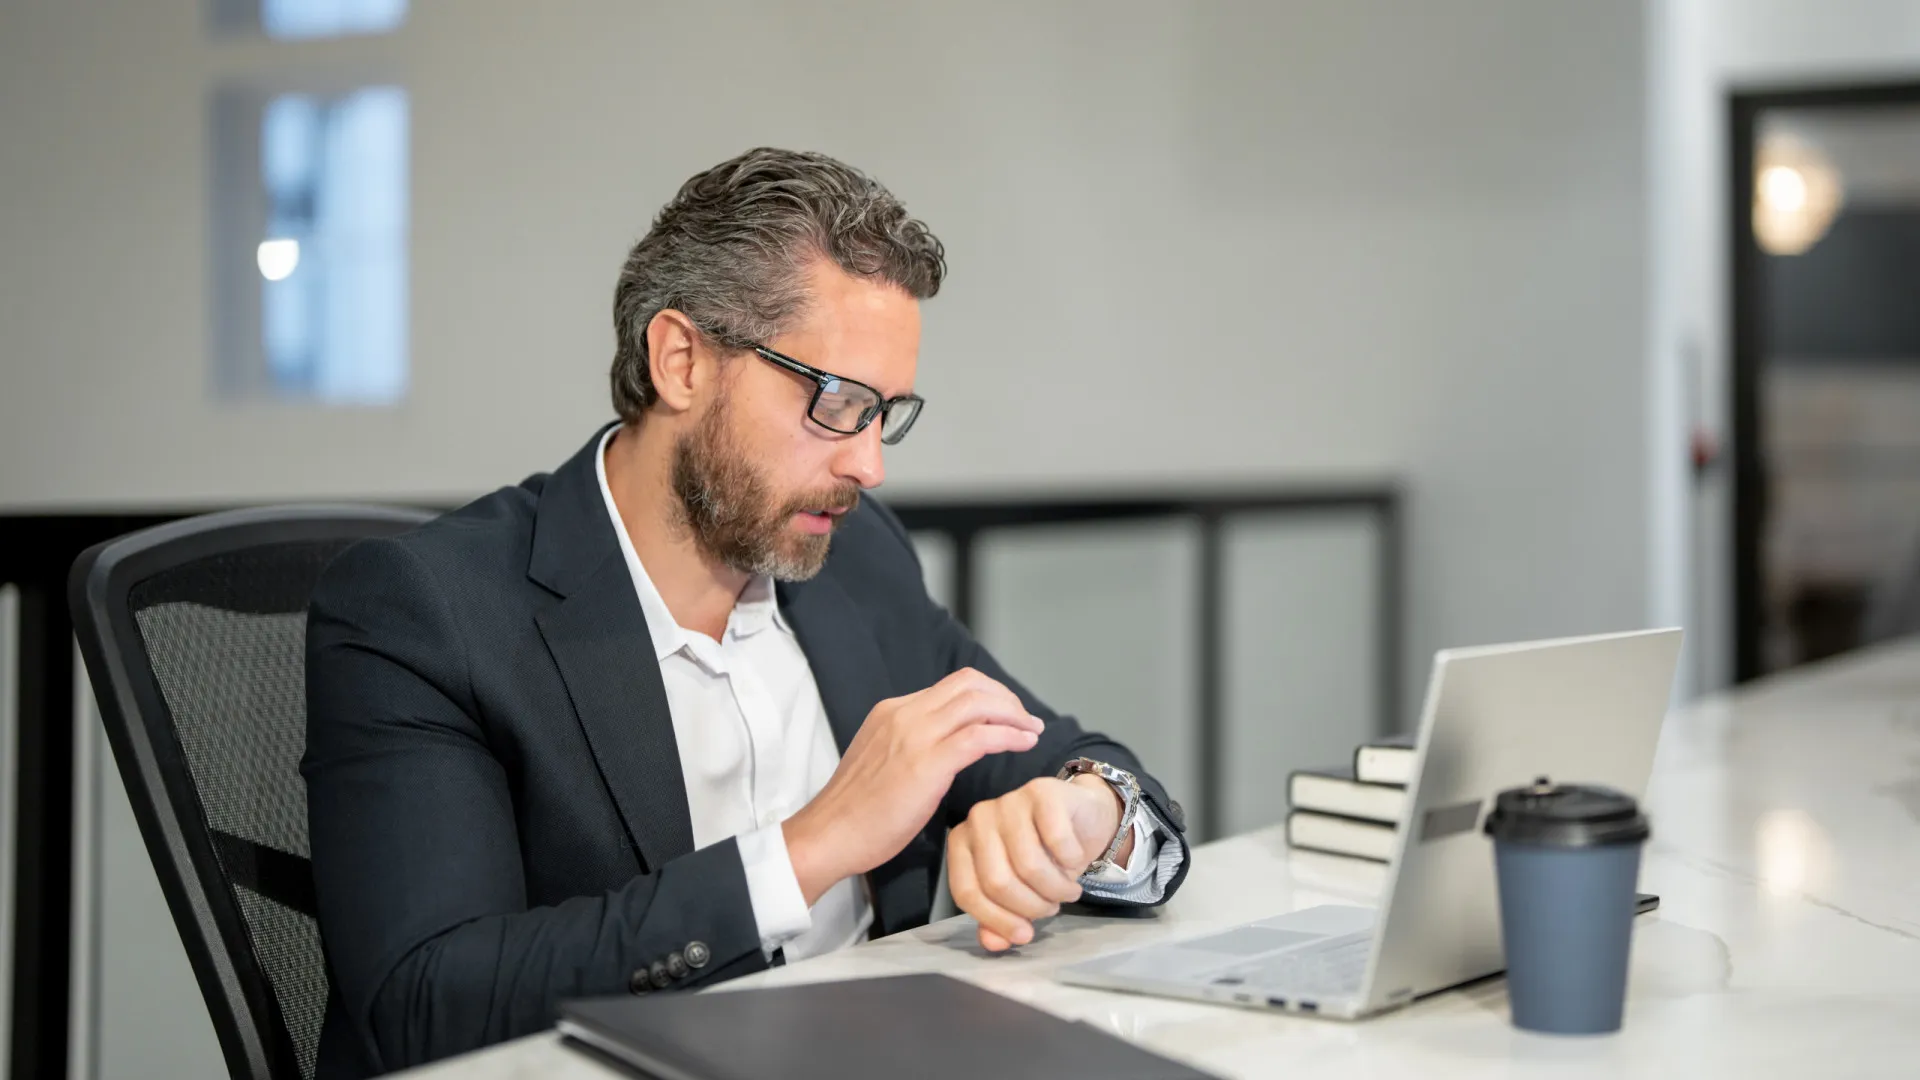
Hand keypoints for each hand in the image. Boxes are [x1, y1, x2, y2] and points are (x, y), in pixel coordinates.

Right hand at [783, 669, 1043, 904]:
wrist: (828, 835)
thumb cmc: (856, 812)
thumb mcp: (883, 760)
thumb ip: (912, 745)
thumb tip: (946, 747)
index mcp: (893, 711)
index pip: (952, 686)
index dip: (988, 695)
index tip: (1007, 714)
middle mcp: (904, 713)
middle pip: (969, 684)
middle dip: (1006, 698)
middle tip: (1025, 720)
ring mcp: (914, 735)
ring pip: (978, 702)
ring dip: (1013, 713)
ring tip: (1031, 731)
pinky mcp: (926, 763)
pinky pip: (979, 736)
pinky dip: (1008, 735)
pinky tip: (1023, 745)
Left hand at [946, 774, 1128, 951]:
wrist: (1080, 817)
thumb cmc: (1044, 856)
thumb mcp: (1019, 892)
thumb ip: (998, 919)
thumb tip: (993, 943)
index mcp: (962, 842)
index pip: (967, 892)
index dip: (997, 920)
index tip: (1024, 934)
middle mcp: (979, 818)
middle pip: (998, 882)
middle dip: (1032, 907)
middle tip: (1051, 908)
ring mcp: (1010, 801)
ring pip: (1029, 865)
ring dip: (1056, 889)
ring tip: (1067, 891)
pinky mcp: (1042, 791)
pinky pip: (1057, 840)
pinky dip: (1071, 861)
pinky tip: (1075, 861)